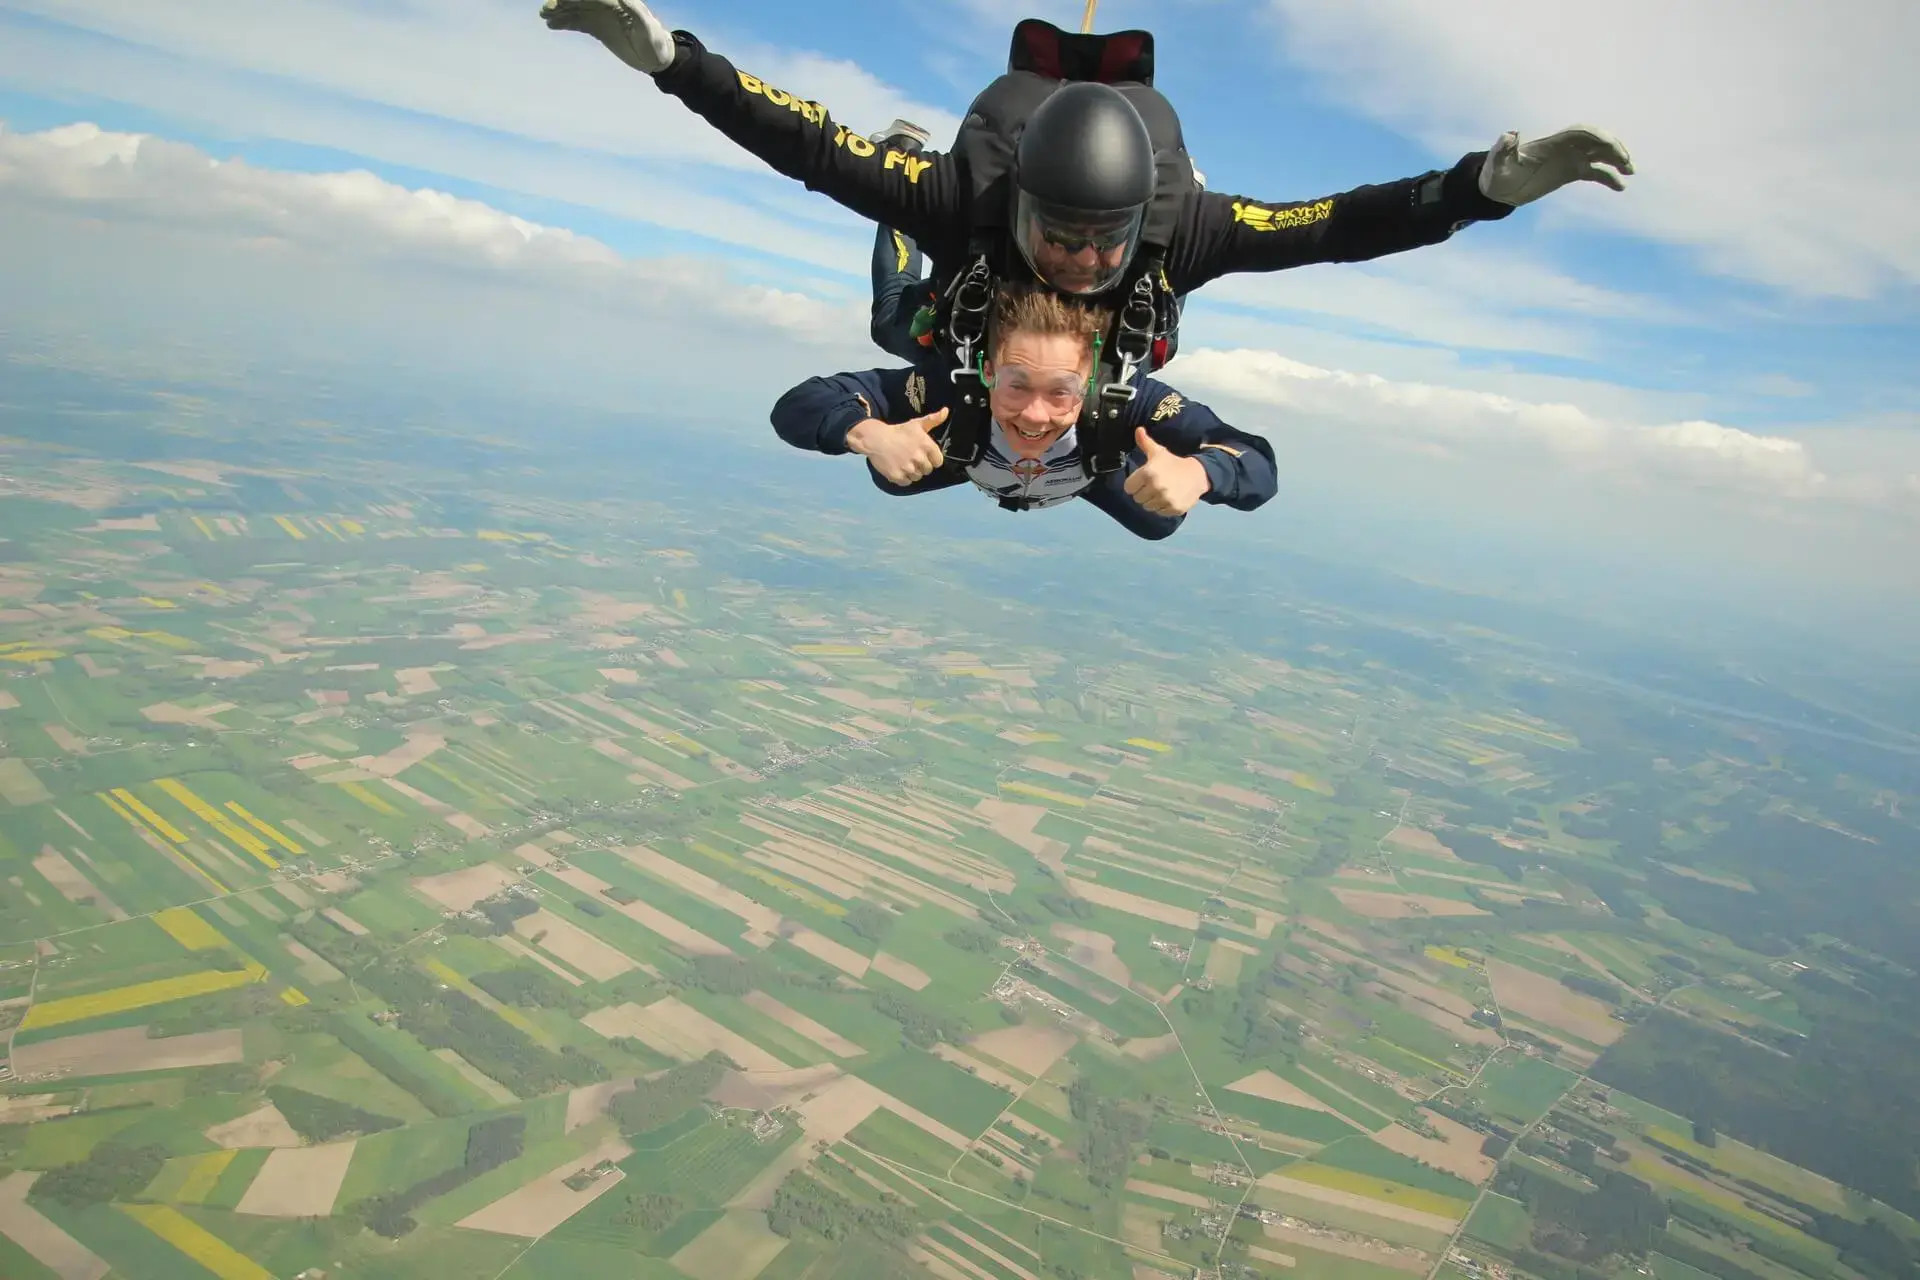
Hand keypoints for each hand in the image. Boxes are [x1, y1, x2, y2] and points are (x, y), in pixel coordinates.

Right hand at [541, 0, 675, 75]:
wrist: (658, 59)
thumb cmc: (656, 42)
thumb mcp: (648, 27)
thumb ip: (635, 10)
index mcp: (618, 1)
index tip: (561, 1)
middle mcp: (607, 5)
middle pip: (580, 0)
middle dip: (562, 2)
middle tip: (546, 9)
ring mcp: (601, 17)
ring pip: (576, 10)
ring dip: (560, 11)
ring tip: (544, 16)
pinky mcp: (599, 29)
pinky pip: (578, 23)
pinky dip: (566, 23)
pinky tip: (552, 25)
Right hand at [849, 407, 948, 485]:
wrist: (875, 439)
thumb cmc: (898, 431)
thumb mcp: (916, 423)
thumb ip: (933, 419)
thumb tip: (946, 411)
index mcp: (926, 446)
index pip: (938, 462)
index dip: (932, 459)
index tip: (924, 455)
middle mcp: (919, 458)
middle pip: (927, 470)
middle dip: (921, 465)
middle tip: (911, 458)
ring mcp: (908, 468)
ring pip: (917, 477)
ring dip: (912, 472)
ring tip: (904, 462)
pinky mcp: (897, 476)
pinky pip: (906, 482)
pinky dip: (903, 478)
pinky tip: (898, 468)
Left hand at [1123, 426, 1210, 516]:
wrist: (1198, 474)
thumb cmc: (1174, 463)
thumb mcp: (1159, 452)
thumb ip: (1145, 443)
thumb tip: (1138, 430)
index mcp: (1148, 473)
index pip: (1129, 488)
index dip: (1134, 484)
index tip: (1142, 481)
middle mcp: (1155, 487)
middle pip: (1137, 498)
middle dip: (1143, 493)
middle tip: (1153, 486)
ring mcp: (1165, 499)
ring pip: (1147, 507)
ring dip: (1152, 501)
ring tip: (1161, 492)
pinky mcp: (1174, 509)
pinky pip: (1160, 512)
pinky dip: (1162, 507)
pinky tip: (1169, 498)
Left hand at [1478, 125, 1633, 206]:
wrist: (1497, 188)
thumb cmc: (1495, 173)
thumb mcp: (1496, 161)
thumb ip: (1503, 148)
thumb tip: (1510, 134)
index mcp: (1551, 143)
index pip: (1579, 133)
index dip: (1596, 136)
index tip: (1610, 147)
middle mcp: (1564, 148)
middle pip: (1595, 141)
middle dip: (1612, 147)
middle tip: (1626, 162)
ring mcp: (1569, 160)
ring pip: (1599, 154)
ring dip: (1616, 159)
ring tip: (1630, 171)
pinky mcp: (1570, 173)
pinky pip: (1594, 172)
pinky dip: (1608, 177)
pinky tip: (1620, 187)